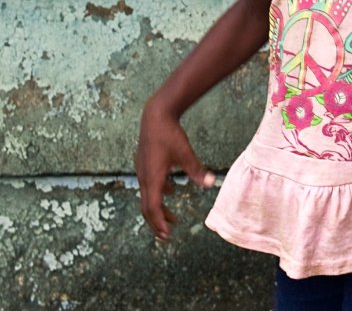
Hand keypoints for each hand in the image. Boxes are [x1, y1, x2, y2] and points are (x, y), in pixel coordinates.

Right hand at [135, 105, 214, 240]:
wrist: (155, 116)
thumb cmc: (170, 134)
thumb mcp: (185, 153)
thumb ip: (196, 169)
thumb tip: (209, 183)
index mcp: (153, 178)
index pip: (153, 208)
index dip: (159, 223)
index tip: (167, 235)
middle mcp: (144, 177)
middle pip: (147, 207)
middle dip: (156, 222)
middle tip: (166, 236)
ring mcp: (142, 170)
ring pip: (148, 196)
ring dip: (158, 208)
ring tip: (172, 217)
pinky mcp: (144, 164)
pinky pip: (150, 184)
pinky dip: (159, 193)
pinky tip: (171, 190)